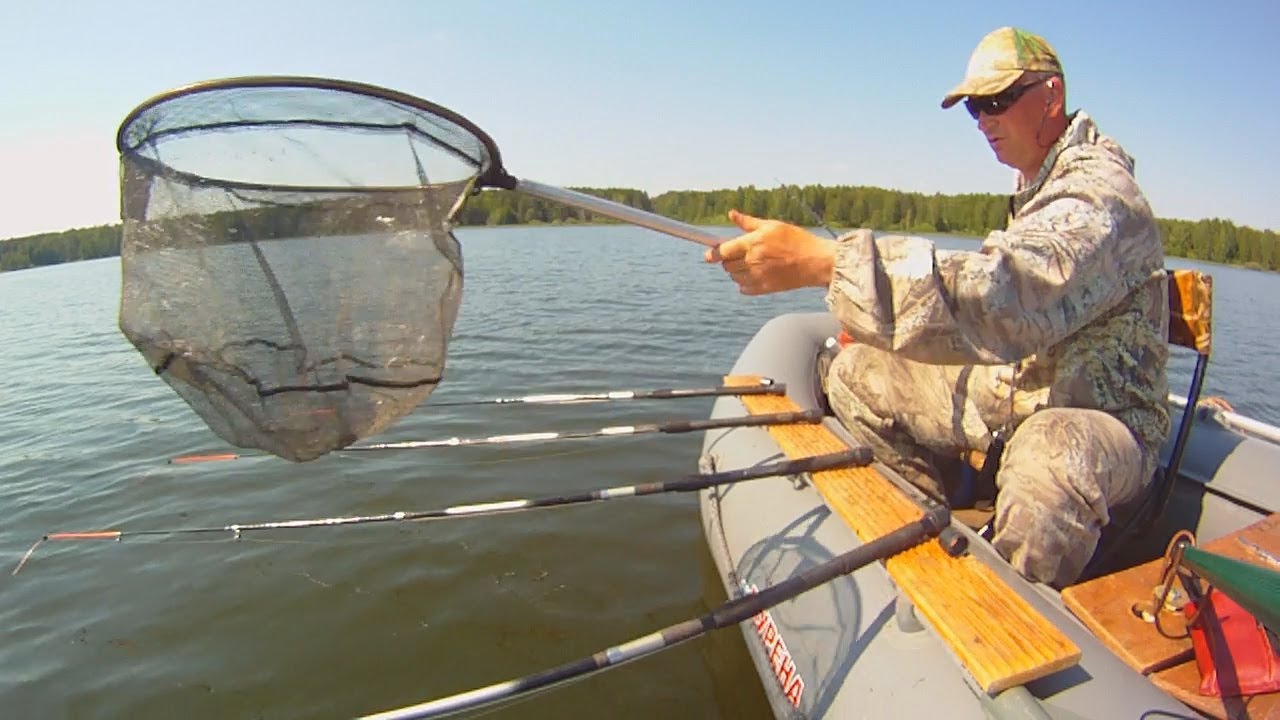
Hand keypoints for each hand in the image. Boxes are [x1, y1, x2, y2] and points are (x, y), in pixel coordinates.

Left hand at [704, 210, 836, 294]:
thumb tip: (731, 214)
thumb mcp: (773, 225)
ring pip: (734, 277)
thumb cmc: (796, 240)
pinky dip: (744, 283)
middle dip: (728, 260)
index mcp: (753, 243)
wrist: (816, 262)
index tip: (708, 255)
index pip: (723, 251)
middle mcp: (753, 260)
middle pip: (727, 265)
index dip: (713, 253)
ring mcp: (759, 276)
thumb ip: (748, 222)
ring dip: (736, 271)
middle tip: (737, 254)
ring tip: (750, 263)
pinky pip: (744, 289)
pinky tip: (755, 275)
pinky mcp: (765, 289)